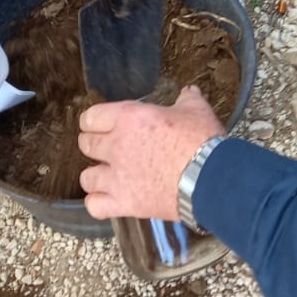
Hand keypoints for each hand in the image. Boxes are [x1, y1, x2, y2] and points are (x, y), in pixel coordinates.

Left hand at [77, 85, 222, 219]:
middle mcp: (117, 146)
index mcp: (129, 118)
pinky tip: (108, 199)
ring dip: (95, 175)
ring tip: (107, 175)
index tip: (100, 124)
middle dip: (93, 144)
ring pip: (86, 177)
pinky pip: (94, 205)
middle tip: (106, 148)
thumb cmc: (202, 141)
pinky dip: (98, 203)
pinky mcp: (125, 203)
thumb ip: (187, 99)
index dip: (94, 121)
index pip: (91, 117)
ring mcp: (118, 177)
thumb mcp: (196, 110)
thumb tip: (189, 91)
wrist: (211, 178)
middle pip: (85, 144)